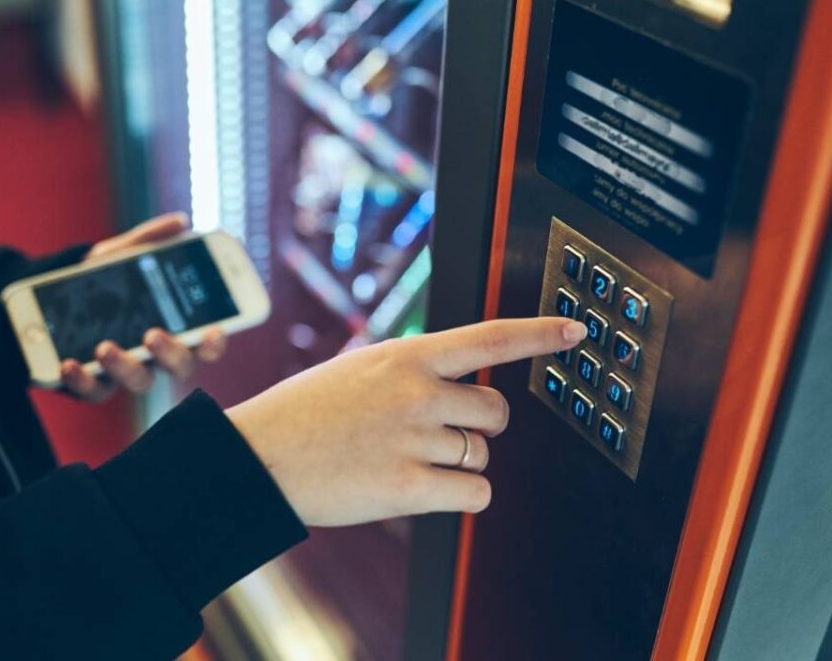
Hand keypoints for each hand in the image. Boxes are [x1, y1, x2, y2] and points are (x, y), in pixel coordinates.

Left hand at [60, 212, 227, 401]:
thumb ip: (149, 240)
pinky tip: (68, 363)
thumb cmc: (103, 281)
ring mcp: (128, 371)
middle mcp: (158, 354)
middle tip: (153, 334)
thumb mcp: (122, 256)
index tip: (214, 332)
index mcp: (176, 325)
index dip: (216, 341)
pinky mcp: (95, 383)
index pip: (206, 340)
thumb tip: (180, 222)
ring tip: (104, 346)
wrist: (51, 301)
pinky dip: (82, 380)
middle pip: (180, 366)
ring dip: (125, 367)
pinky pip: (95, 391)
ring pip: (140, 382)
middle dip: (171, 354)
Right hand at [225, 317, 587, 526]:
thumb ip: (407, 367)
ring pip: (481, 455)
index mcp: (405, 355)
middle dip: (479, 426)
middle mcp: (417, 391)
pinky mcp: (408, 487)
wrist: (258, 457)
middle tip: (438, 434)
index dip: (539, 334)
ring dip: (458, 463)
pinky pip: (475, 494)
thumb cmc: (302, 413)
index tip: (574, 334)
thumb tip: (448, 373)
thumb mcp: (355, 367)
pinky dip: (460, 497)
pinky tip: (422, 489)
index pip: (490, 338)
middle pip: (496, 412)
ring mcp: (414, 439)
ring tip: (408, 460)